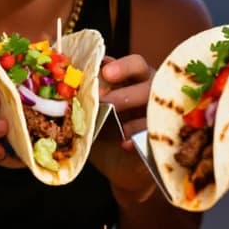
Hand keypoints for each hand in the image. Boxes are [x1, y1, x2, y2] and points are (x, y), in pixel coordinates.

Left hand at [91, 54, 155, 202]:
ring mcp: (158, 115)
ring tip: (116, 129)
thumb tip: (68, 83)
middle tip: (104, 102)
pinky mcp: (160, 138)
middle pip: (146, 86)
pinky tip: (125, 144)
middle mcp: (151, 93)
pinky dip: (138, 139)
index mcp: (136, 78)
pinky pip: (153, 136)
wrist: (119, 164)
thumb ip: (87, 92)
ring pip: (152, 111)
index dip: (123, 67)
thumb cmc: (104, 124)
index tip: (106, 72)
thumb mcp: (94, 105)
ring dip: (132, 119)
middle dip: (123, 95)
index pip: (135, 64)